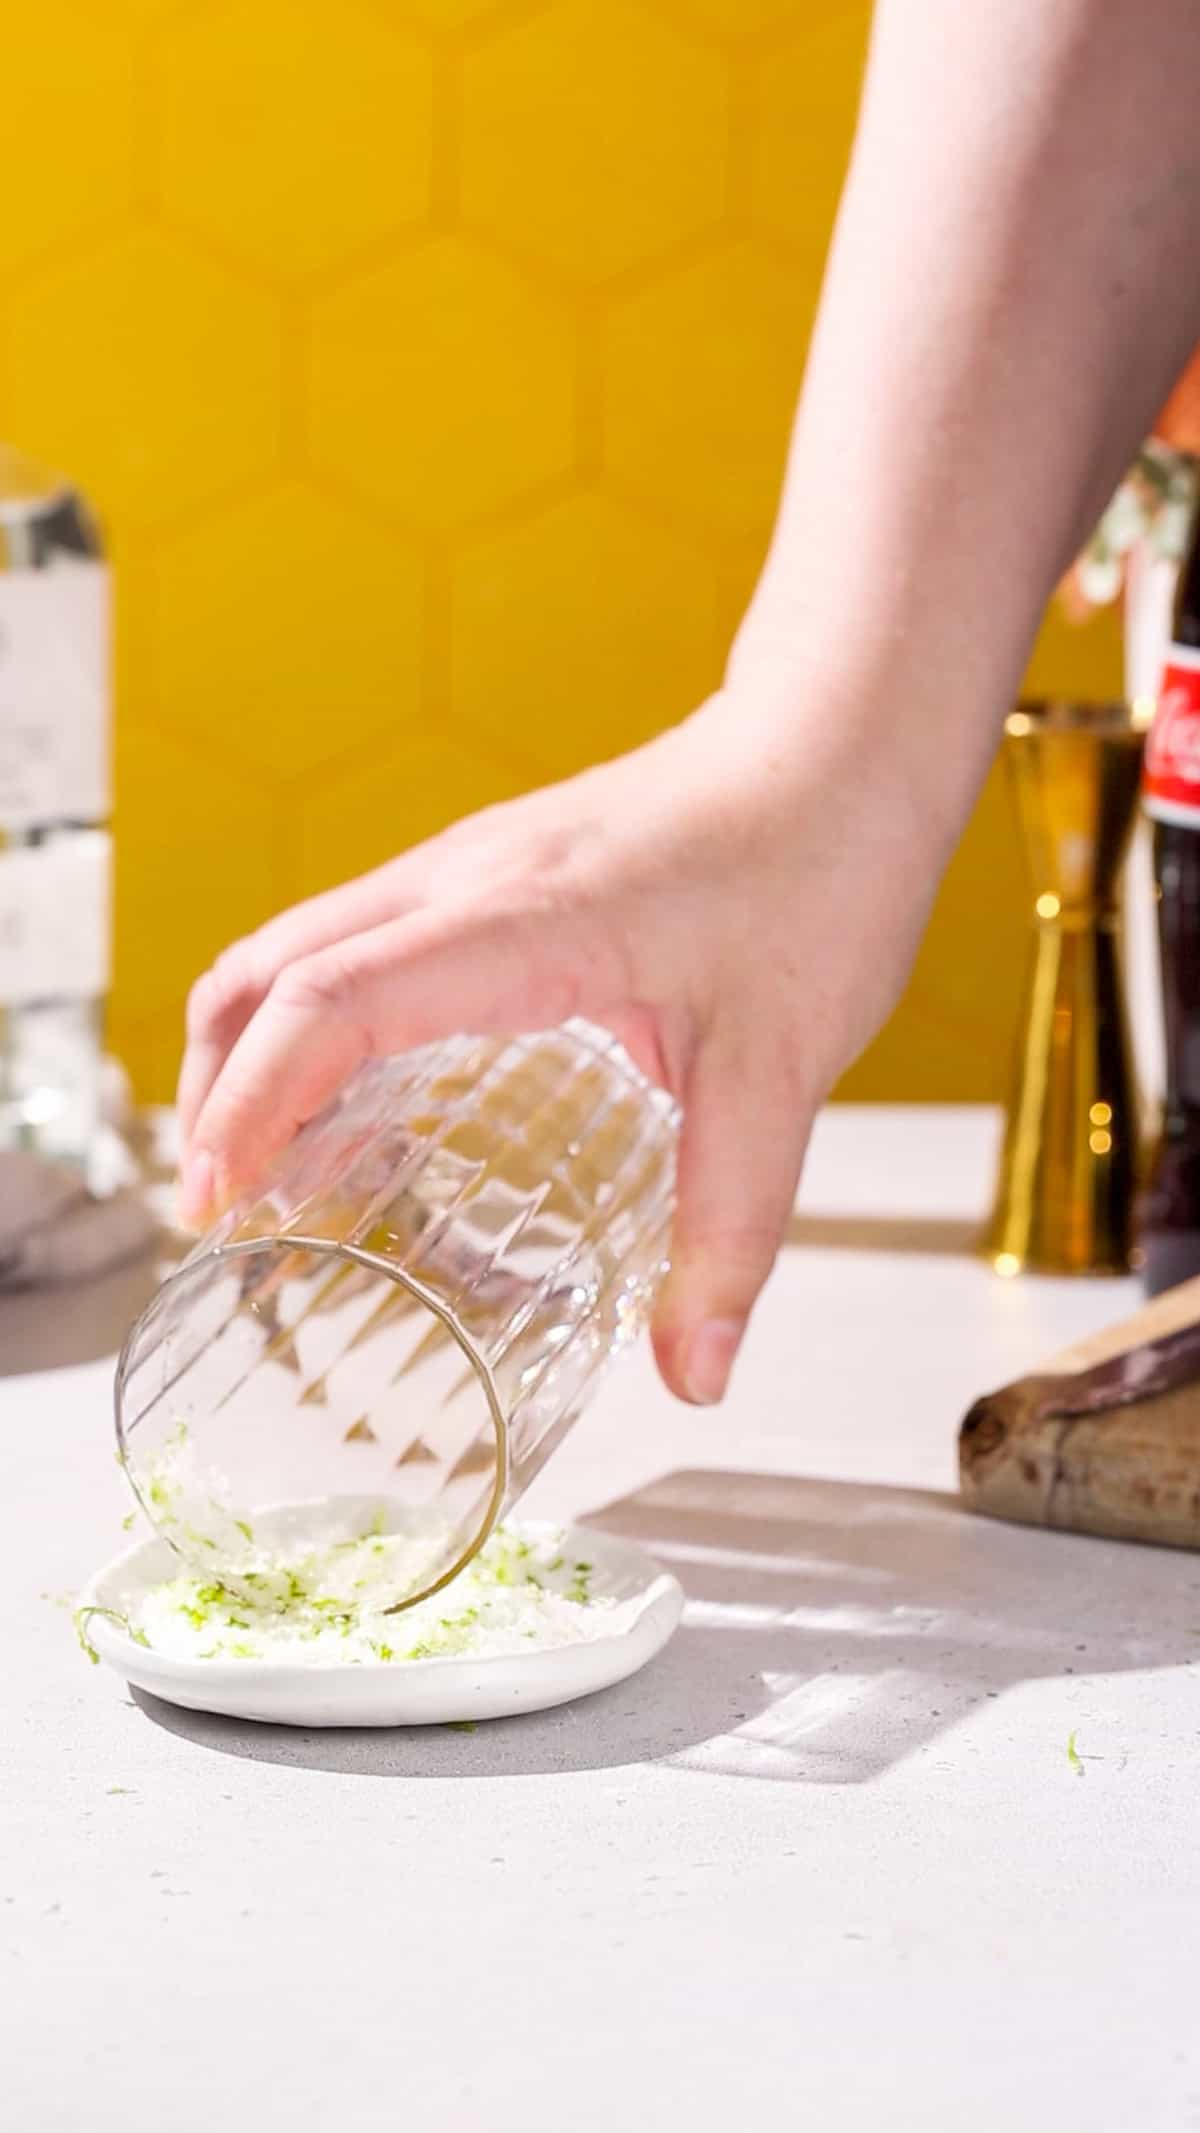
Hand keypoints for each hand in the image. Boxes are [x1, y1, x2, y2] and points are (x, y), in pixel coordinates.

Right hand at [177, 689, 941, 1403]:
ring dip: (246, 1050)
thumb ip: (733, 1224)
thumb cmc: (819, 868)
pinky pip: (351, 940)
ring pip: (293, 945)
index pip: (329, 1004)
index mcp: (518, 921)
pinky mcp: (485, 871)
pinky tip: (349, 1098)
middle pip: (268, 971)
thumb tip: (698, 1373)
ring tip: (257, 1171)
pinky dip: (306, 1020)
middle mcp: (463, 880)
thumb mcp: (785, 1066)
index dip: (250, 1106)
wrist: (842, 739)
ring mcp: (464, 866)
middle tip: (218, 1216)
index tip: (214, 1206)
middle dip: (214, 1094)